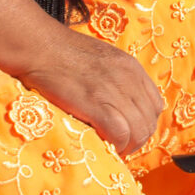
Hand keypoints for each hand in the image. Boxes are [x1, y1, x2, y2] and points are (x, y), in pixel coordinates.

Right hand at [21, 32, 164, 153]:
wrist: (39, 46)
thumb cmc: (62, 52)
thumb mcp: (101, 58)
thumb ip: (115, 77)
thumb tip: (118, 101)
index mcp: (131, 67)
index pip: (155, 105)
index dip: (144, 123)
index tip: (128, 132)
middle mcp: (128, 79)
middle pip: (149, 122)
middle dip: (137, 140)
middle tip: (119, 146)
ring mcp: (113, 91)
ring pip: (139, 131)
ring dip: (128, 146)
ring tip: (112, 148)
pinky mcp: (96, 103)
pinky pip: (120, 134)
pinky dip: (116, 145)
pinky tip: (105, 146)